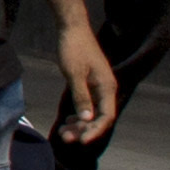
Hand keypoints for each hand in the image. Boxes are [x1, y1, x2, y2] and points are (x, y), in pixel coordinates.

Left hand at [54, 19, 120, 146]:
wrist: (72, 28)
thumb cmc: (73, 48)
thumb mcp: (74, 74)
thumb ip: (81, 97)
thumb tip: (87, 118)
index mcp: (107, 87)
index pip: (106, 116)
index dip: (95, 131)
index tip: (81, 141)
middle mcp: (106, 89)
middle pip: (99, 118)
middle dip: (83, 130)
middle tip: (64, 138)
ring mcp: (99, 87)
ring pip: (92, 113)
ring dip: (79, 125)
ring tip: (63, 133)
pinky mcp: (90, 84)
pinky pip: (88, 106)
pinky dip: (78, 115)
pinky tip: (67, 121)